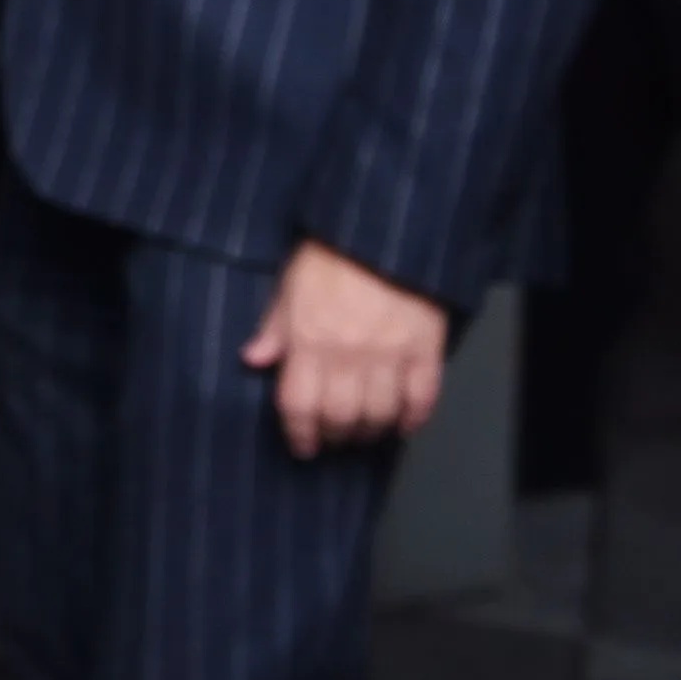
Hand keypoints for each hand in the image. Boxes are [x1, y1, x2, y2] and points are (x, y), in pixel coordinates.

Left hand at [242, 239, 447, 456]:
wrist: (381, 232)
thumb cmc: (329, 256)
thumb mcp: (289, 286)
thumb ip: (274, 328)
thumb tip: (254, 360)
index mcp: (309, 340)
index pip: (298, 405)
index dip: (299, 434)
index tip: (302, 447)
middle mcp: (348, 354)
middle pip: (341, 418)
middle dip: (334, 437)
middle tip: (333, 440)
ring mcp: (390, 354)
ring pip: (380, 415)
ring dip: (370, 433)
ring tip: (364, 434)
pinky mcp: (426, 349)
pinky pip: (423, 398)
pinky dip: (413, 418)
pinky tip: (404, 424)